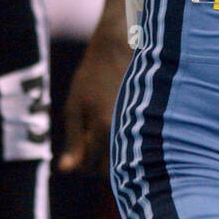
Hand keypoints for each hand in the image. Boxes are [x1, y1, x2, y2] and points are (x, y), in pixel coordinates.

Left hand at [58, 26, 130, 175]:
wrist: (120, 47)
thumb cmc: (92, 76)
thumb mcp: (75, 107)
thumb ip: (73, 141)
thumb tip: (66, 171)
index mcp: (103, 129)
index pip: (89, 167)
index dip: (79, 163)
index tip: (78, 149)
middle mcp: (126, 130)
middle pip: (111, 170)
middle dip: (98, 163)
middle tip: (91, 142)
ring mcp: (141, 125)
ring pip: (128, 161)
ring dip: (114, 156)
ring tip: (106, 134)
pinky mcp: (152, 120)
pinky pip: (140, 145)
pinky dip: (128, 144)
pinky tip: (121, 127)